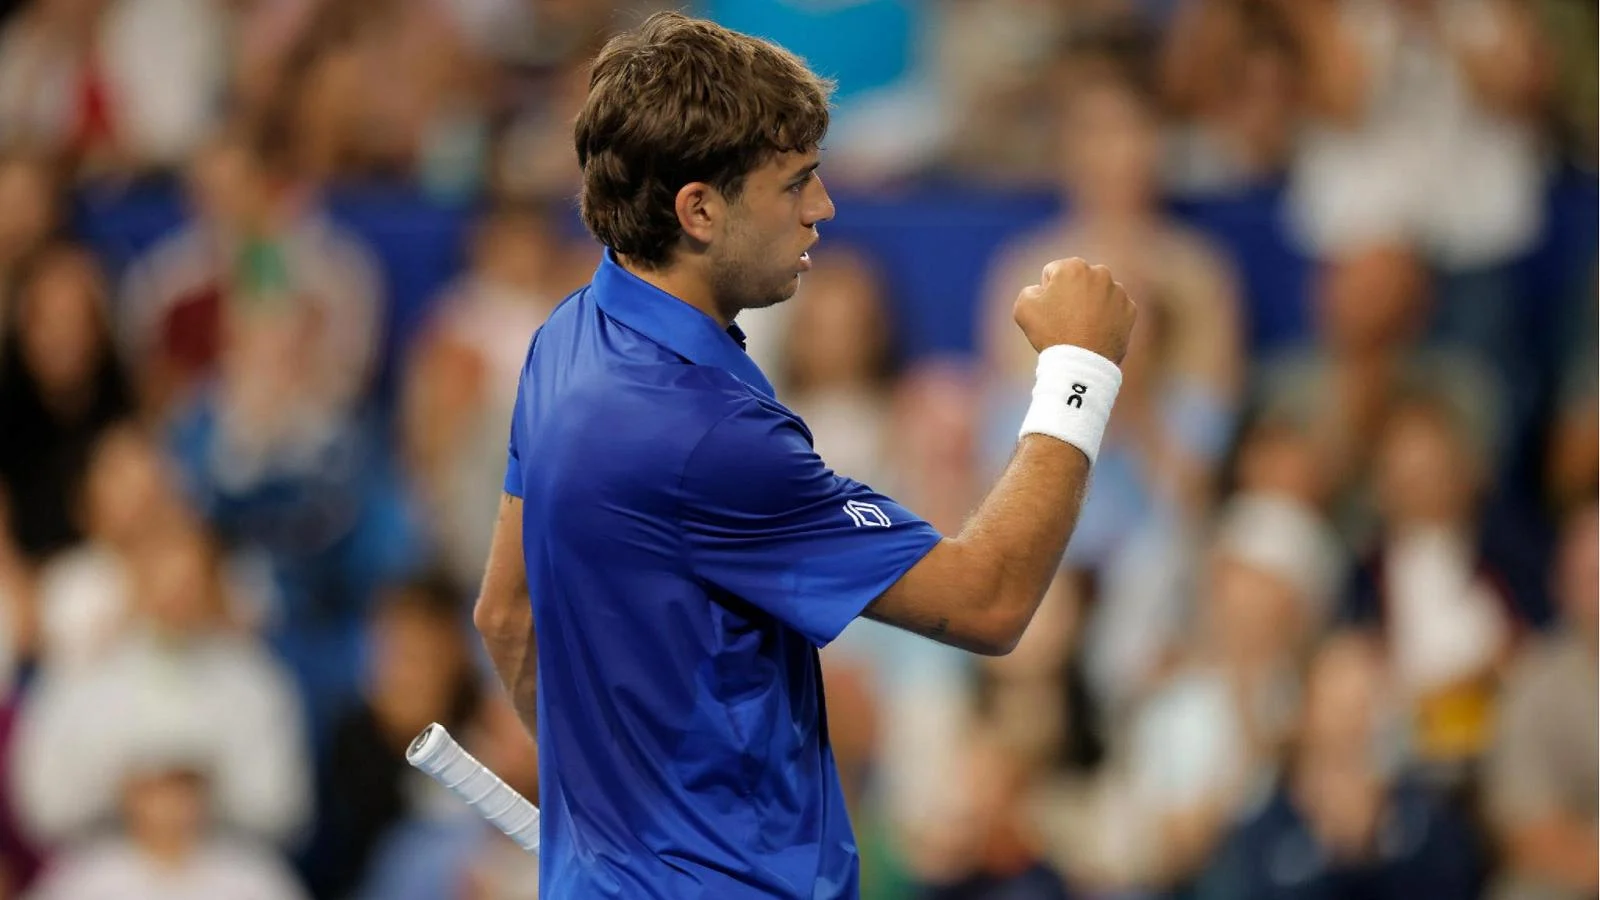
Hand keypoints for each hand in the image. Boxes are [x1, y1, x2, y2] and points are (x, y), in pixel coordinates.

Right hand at [1013, 258, 1136, 363]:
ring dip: (1091, 304)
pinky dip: (1107, 317)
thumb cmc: (1051, 334)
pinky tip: (1096, 332)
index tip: (1050, 310)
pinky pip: (1114, 309)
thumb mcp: (1023, 307)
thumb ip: (1030, 289)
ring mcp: (1118, 292)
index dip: (1047, 292)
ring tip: (1082, 328)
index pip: (1054, 272)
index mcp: (1073, 267)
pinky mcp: (1130, 310)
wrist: (1081, 364)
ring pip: (1098, 293)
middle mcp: (1100, 273)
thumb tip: (1041, 289)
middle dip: (1072, 293)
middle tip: (1066, 319)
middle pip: (1079, 280)